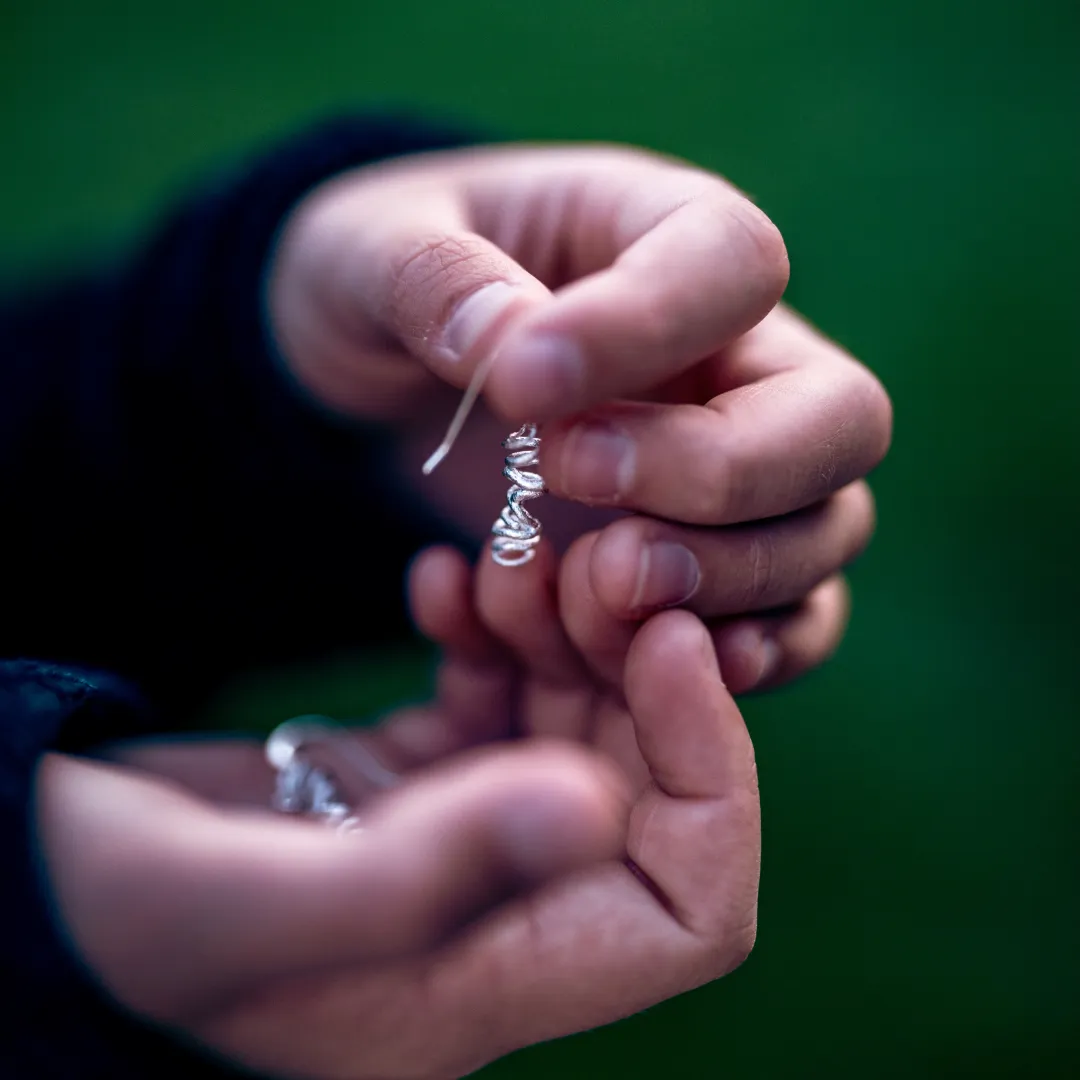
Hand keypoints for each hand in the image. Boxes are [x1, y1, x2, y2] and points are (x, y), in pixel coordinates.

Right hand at [38, 595, 757, 1078]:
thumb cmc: (107, 915)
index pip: (691, 907)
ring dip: (561, 630)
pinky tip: (444, 582)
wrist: (34, 872)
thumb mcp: (242, 907)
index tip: (672, 637)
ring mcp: (459, 842)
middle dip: (632, 663)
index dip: (710, 768)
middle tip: (572, 561)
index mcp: (486, 983)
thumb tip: (600, 806)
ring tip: (502, 560)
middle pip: (644, 790)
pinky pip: (501, 697)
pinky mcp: (416, 781)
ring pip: (578, 725)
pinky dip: (492, 632)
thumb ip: (427, 873)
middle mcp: (496, 920)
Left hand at [269, 144, 890, 691]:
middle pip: (839, 418)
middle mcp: (736, 358)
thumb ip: (430, 282)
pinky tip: (647, 657)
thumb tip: (508, 343)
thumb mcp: (366, 255)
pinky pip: (791, 616)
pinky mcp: (710, 558)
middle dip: (724, 474)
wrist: (385, 384)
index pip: (733, 264)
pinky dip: (746, 651)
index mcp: (664, 237)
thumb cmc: (384, 290)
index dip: (649, 327)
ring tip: (596, 582)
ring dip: (726, 577)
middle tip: (574, 482)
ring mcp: (739, 466)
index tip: (520, 389)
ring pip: (827, 529)